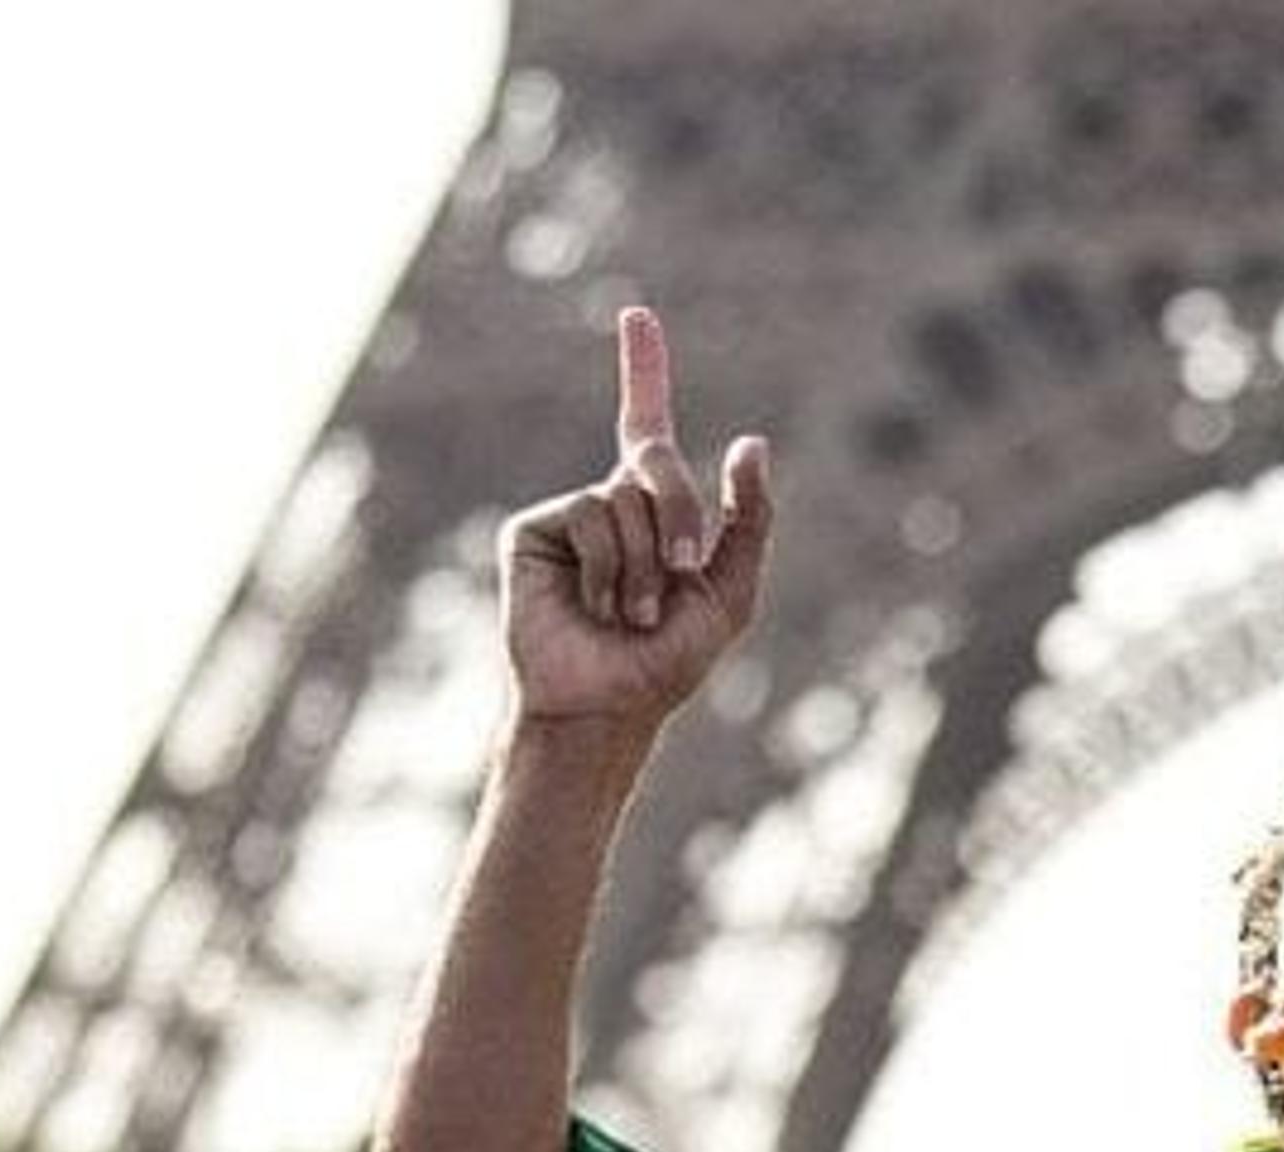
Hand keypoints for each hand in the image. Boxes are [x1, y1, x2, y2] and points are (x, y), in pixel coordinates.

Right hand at [499, 306, 774, 730]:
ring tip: (630, 613)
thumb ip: (749, 519)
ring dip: (646, 563)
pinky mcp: (534, 531)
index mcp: (655, 511)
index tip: (636, 314)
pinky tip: (596, 607)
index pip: (646, 425)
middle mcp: (609, 501)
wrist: (608, 705)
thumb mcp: (731, 592)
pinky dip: (609, 567)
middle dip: (683, 513)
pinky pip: (590, 515)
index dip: (643, 369)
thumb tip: (749, 442)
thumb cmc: (668, 661)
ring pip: (626, 496)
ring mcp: (569, 514)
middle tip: (683, 571)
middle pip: (658, 459)